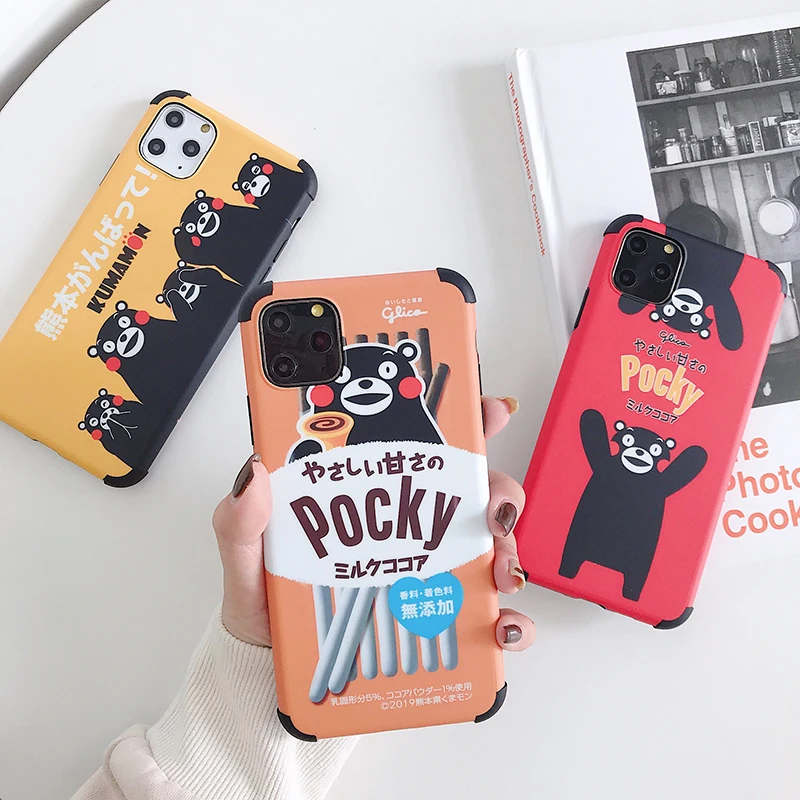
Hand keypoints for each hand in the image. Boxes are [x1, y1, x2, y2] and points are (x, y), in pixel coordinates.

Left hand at [212, 396, 534, 650]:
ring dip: (510, 553)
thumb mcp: (246, 555)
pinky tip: (499, 629)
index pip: (420, 445)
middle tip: (492, 510)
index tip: (488, 412)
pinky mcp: (438, 618)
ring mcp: (426, 571)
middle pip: (472, 492)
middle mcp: (406, 527)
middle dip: (500, 493)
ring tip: (500, 573)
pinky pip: (487, 618)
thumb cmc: (265, 605)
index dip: (462, 420)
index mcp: (368, 496)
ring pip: (491, 548)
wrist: (270, 673)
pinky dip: (507, 621)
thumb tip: (256, 474)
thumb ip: (241, 519)